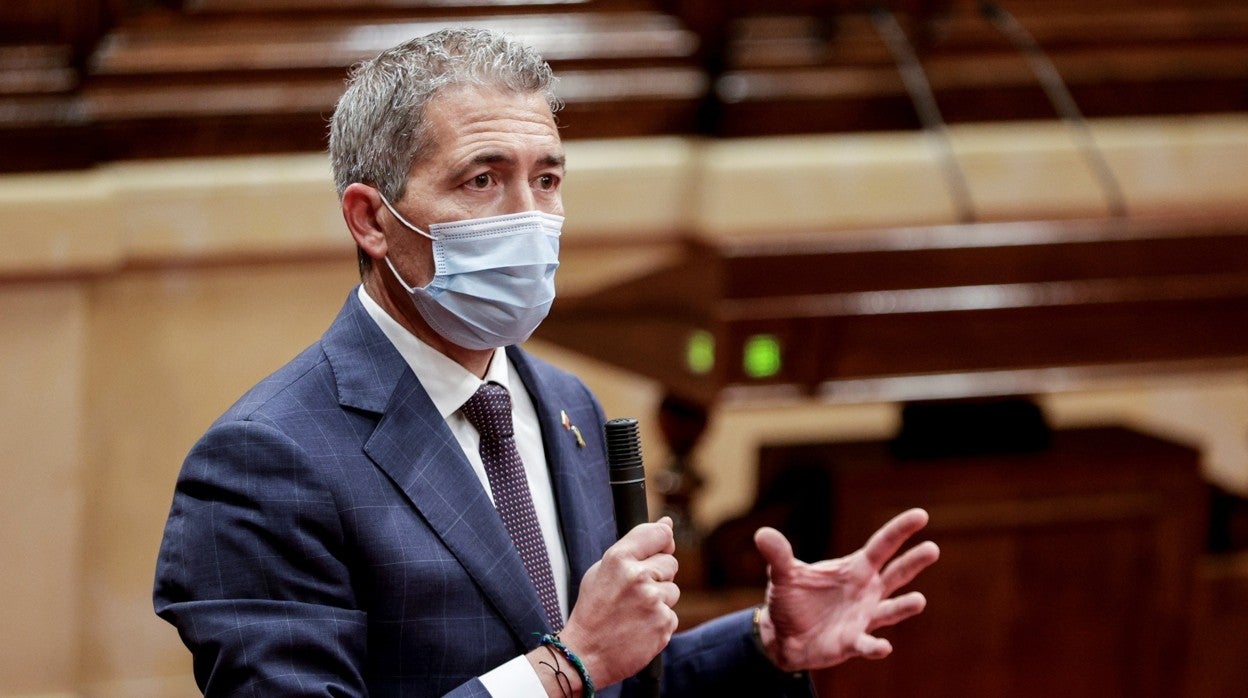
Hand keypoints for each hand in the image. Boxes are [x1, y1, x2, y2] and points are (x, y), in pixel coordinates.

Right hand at [557, 517, 679, 686]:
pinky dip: (659, 621)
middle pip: (670, 563)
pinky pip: (672, 615)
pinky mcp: (664, 624)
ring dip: (660, 600)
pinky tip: (639, 627)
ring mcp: (653, 602)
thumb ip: (634, 546)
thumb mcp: (602, 570)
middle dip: (658, 575)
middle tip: (635, 592)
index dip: (663, 539)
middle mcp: (638, 577)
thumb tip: (668, 524)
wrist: (585, 654)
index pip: (659, 534)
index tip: (663, 544)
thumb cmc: (592, 611)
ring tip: (634, 612)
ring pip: (673, 591)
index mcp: (619, 559)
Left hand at [754, 508, 939, 671]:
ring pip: (890, 609)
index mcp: (854, 569)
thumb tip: (761, 533)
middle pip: (896, 573)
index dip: (900, 530)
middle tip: (932, 548)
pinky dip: (875, 646)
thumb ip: (778, 554)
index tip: (921, 515)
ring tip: (919, 600)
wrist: (782, 636)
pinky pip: (867, 643)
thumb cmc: (791, 600)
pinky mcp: (852, 642)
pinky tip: (883, 647)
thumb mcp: (783, 574)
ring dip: (904, 607)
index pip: (882, 546)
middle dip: (913, 562)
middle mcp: (866, 591)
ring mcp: (863, 617)